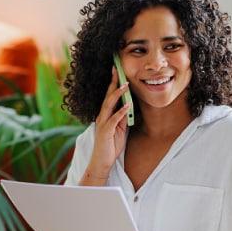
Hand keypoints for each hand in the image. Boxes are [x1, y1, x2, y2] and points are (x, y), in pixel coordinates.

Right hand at [81, 67, 131, 184]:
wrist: (102, 161)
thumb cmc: (110, 145)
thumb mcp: (120, 129)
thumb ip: (123, 117)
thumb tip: (129, 107)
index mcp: (105, 114)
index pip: (109, 95)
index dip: (113, 83)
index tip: (117, 71)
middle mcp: (102, 116)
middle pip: (108, 96)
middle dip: (113, 82)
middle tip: (118, 69)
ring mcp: (103, 123)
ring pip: (109, 105)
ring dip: (117, 94)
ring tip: (125, 84)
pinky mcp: (106, 131)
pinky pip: (114, 119)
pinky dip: (121, 111)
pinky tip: (128, 105)